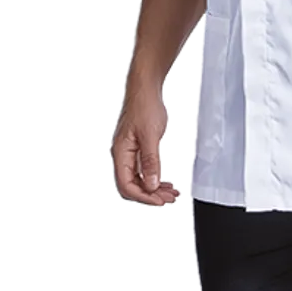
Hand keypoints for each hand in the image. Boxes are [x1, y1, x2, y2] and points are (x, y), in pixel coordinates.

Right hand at [113, 87, 180, 206]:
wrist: (146, 90)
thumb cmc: (144, 106)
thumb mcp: (150, 135)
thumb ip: (150, 161)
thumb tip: (151, 184)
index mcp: (121, 153)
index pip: (127, 185)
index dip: (143, 196)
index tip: (159, 200)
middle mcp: (123, 155)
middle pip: (134, 184)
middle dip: (151, 194)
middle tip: (168, 197)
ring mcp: (131, 152)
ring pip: (140, 178)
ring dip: (155, 186)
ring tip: (170, 192)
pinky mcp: (139, 148)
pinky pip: (145, 168)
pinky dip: (156, 176)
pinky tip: (165, 180)